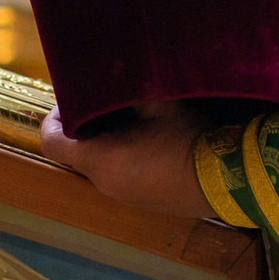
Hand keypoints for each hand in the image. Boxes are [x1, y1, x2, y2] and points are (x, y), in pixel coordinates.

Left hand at [40, 102, 214, 220]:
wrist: (227, 180)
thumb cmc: (186, 138)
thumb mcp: (158, 105)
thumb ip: (129, 91)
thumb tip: (113, 75)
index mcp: (100, 160)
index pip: (51, 144)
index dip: (52, 121)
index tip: (67, 104)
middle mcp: (104, 184)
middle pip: (77, 154)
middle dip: (85, 129)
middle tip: (104, 104)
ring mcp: (124, 198)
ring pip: (101, 167)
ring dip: (107, 146)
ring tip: (131, 121)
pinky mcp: (144, 204)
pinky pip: (122, 179)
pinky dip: (124, 161)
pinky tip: (150, 144)